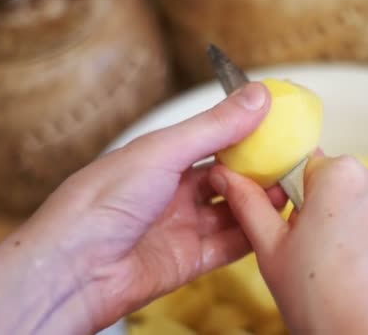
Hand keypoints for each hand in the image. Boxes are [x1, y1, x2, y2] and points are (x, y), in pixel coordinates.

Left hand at [0, 82, 286, 334]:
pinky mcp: (189, 261)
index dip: (247, 134)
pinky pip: (228, 246)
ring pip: (232, 212)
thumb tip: (259, 95)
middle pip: (227, 178)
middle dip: (259, 171)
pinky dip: (252, 235)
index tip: (280, 127)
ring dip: (260, 203)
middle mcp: (173, 191)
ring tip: (292, 191)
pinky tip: (274, 224)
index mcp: (161, 158)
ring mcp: (182, 227)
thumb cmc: (104, 201)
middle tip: (293, 162)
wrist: (74, 271)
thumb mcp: (164, 152)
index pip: (214, 141)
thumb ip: (215, 127)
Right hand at [211, 154, 367, 333]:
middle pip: (346, 189)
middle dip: (332, 215)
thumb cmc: (328, 308)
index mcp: (341, 176)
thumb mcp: (273, 254)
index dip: (299, 201)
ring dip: (364, 233)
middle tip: (321, 259)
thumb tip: (227, 177)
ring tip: (353, 276)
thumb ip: (250, 206)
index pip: (310, 169)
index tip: (298, 229)